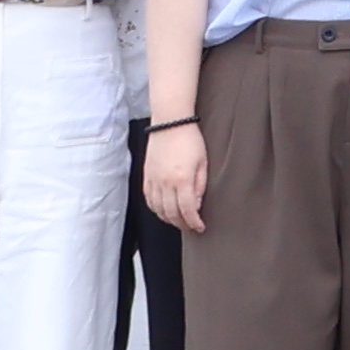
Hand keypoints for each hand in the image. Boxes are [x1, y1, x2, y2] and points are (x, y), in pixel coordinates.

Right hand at [141, 120, 209, 236]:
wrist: (170, 122)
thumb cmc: (190, 139)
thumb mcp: (203, 162)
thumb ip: (200, 185)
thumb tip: (197, 204)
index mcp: (182, 179)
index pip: (187, 210)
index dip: (194, 223)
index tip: (200, 227)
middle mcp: (165, 183)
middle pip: (171, 214)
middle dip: (182, 224)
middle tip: (190, 227)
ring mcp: (153, 180)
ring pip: (158, 210)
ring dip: (168, 219)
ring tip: (178, 221)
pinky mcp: (146, 176)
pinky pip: (148, 200)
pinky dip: (155, 209)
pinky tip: (163, 210)